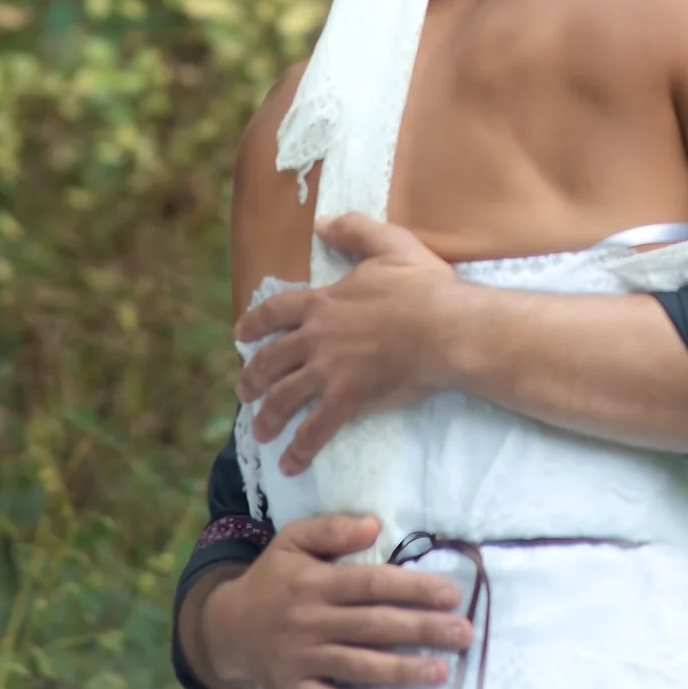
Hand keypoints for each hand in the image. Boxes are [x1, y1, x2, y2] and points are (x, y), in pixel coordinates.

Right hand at [196, 513, 471, 688]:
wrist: (224, 628)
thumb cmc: (271, 579)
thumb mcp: (291, 540)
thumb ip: (331, 529)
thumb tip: (374, 523)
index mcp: (315, 582)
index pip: (371, 584)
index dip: (412, 588)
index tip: (451, 594)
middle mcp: (310, 620)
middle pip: (374, 626)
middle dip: (421, 630)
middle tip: (463, 634)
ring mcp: (302, 658)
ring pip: (357, 665)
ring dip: (401, 670)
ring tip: (441, 672)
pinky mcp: (294, 688)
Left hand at [235, 211, 469, 473]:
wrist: (447, 329)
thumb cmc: (424, 288)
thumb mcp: (390, 245)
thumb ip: (354, 231)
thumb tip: (322, 224)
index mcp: (322, 302)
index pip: (274, 312)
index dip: (253, 324)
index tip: (240, 335)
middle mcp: (316, 338)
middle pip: (269, 360)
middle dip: (251, 377)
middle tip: (244, 390)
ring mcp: (329, 371)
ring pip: (283, 398)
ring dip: (267, 417)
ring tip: (260, 431)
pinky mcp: (347, 399)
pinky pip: (315, 429)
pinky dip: (299, 449)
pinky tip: (290, 464)